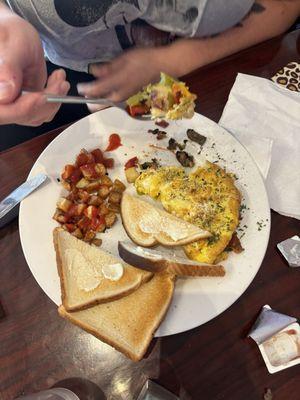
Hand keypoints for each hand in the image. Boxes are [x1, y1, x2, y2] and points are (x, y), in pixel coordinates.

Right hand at [0, 11, 69, 125]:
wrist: (15, 35)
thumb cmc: (8, 34)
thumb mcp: (9, 45)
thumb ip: (7, 69)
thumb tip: (4, 95)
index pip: (4, 111)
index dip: (25, 108)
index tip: (43, 96)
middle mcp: (0, 102)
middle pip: (22, 116)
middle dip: (46, 102)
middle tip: (59, 83)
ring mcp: (12, 105)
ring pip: (35, 116)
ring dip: (53, 99)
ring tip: (59, 78)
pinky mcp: (24, 105)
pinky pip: (42, 112)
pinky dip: (54, 99)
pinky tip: (56, 82)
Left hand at [77, 47, 162, 104]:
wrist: (160, 66)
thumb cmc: (142, 60)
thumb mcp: (122, 60)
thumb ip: (107, 68)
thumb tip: (93, 71)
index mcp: (116, 85)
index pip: (95, 91)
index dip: (84, 89)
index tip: (78, 86)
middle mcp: (119, 95)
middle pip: (98, 105)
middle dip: (89, 100)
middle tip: (84, 90)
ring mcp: (123, 98)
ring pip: (104, 103)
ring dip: (96, 98)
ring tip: (91, 88)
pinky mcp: (126, 97)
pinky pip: (110, 99)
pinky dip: (104, 96)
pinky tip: (103, 87)